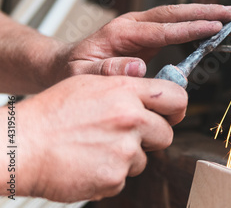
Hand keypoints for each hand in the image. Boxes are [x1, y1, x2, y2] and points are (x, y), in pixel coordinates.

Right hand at [15, 75, 186, 201]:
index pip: (176, 97)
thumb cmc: (52, 114)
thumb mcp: (91, 84)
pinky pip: (125, 177)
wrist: (22, 146)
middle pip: (166, 134)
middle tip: (126, 135)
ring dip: (127, 156)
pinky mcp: (115, 178)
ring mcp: (124, 150)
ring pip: (144, 158)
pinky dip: (110, 173)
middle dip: (151, 137)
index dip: (176, 108)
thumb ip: (127, 88)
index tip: (172, 114)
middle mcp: (131, 119)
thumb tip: (153, 97)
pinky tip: (90, 162)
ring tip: (97, 147)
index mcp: (126, 91)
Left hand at [59, 4, 230, 79]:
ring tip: (229, 14)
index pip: (163, 29)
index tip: (214, 27)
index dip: (190, 28)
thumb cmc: (72, 71)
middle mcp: (134, 25)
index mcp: (121, 33)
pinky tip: (211, 25)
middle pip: (174, 13)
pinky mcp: (146, 36)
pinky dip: (194, 23)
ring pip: (177, 16)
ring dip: (203, 13)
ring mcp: (141, 29)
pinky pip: (174, 27)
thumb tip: (138, 66)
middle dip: (204, 11)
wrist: (64, 65)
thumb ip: (107, 71)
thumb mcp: (82, 75)